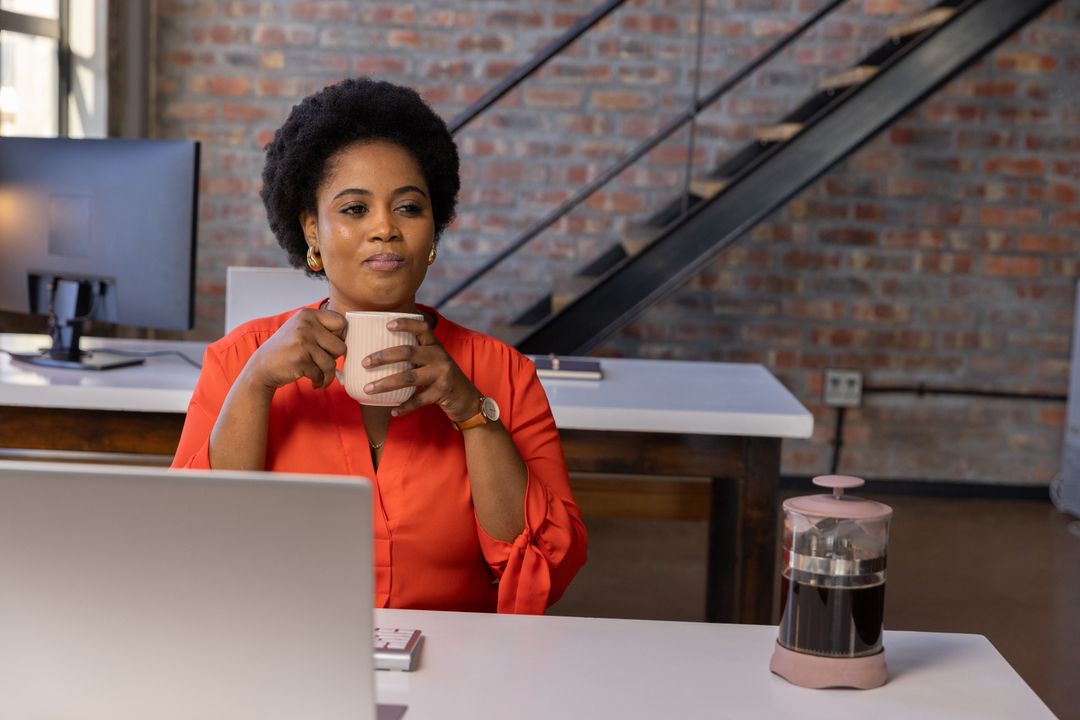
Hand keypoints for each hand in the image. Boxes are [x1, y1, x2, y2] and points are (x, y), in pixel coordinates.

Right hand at [242, 308, 346, 390]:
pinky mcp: (300, 359)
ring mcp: (302, 342)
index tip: (330, 345)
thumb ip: (322, 328)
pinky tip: (313, 381)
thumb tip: (352, 336)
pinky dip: (319, 381)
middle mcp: (305, 325)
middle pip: (341, 345)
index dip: (340, 336)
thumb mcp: (301, 330)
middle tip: (322, 361)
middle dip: (334, 357)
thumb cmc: (287, 350)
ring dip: (328, 374)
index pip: (341, 322)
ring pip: (332, 363)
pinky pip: (321, 374)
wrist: (262, 367)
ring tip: (320, 376)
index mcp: (308, 314)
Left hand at [361, 316, 479, 420]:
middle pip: (408, 352)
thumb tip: (379, 357)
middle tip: (365, 362)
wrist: (467, 399)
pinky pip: (419, 400)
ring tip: (368, 389)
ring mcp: (442, 374)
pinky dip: (404, 407)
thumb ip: (415, 357)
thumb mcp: (433, 362)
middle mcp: (439, 356)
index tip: (387, 324)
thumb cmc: (442, 378)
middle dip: (384, 357)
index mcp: (435, 346)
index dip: (406, 324)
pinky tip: (393, 411)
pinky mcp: (443, 392)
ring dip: (386, 384)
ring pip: (409, 377)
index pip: (422, 328)